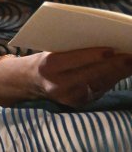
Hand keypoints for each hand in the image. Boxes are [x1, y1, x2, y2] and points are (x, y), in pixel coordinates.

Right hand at [8, 48, 131, 106]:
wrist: (30, 82)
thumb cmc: (46, 61)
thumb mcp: (52, 52)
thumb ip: (74, 50)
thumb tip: (106, 47)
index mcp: (48, 67)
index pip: (74, 60)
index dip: (94, 55)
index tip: (112, 49)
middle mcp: (58, 85)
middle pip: (91, 73)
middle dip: (114, 65)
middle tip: (131, 56)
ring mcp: (69, 97)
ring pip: (99, 83)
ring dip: (119, 72)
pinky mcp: (78, 104)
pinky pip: (100, 89)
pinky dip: (112, 79)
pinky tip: (124, 70)